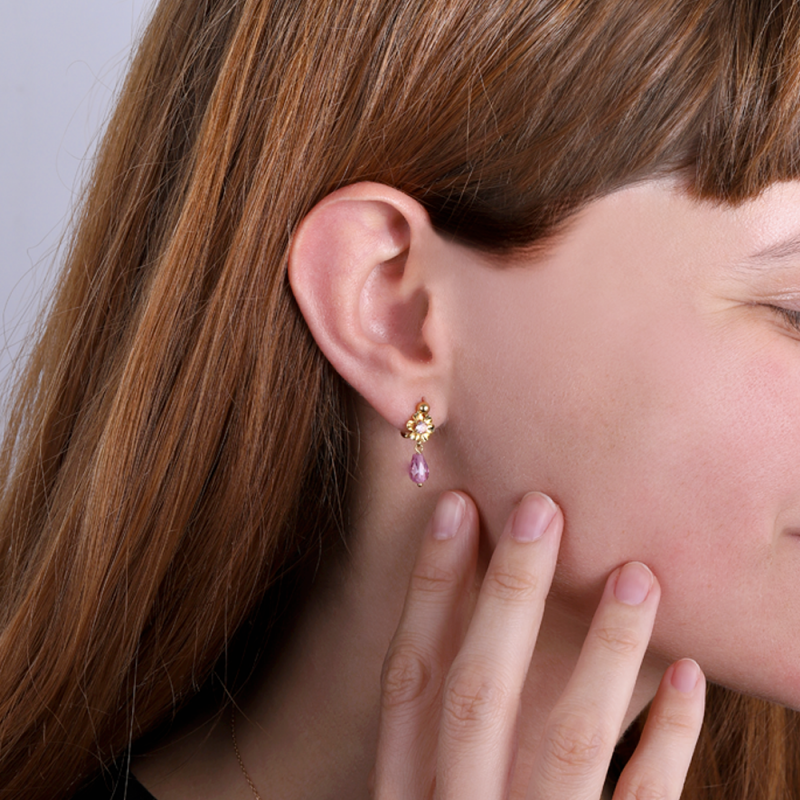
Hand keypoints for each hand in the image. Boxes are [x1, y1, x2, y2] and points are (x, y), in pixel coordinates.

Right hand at [373, 491, 704, 798]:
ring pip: (563, 744)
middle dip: (507, 597)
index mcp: (407, 799)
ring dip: (603, 655)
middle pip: (477, 695)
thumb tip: (477, 626)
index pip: (410, 679)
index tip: (454, 511)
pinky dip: (663, 744)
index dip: (429, 591)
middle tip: (542, 509)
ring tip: (641, 575)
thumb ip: (443, 742)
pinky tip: (688, 679)